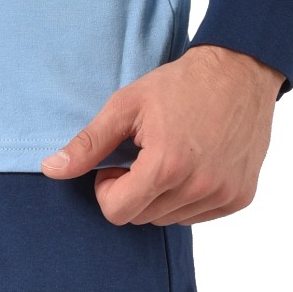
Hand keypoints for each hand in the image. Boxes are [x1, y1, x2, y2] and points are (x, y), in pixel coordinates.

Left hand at [42, 46, 280, 225]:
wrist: (241, 70)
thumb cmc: (182, 84)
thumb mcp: (126, 105)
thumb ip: (88, 143)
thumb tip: (51, 170)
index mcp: (166, 166)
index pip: (117, 213)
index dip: (107, 189)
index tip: (116, 164)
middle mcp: (198, 186)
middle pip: (141, 218)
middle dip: (132, 192)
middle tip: (143, 156)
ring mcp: (223, 194)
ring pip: (168, 220)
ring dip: (160, 197)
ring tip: (170, 157)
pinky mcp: (241, 196)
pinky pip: (197, 216)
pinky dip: (187, 198)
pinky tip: (194, 165)